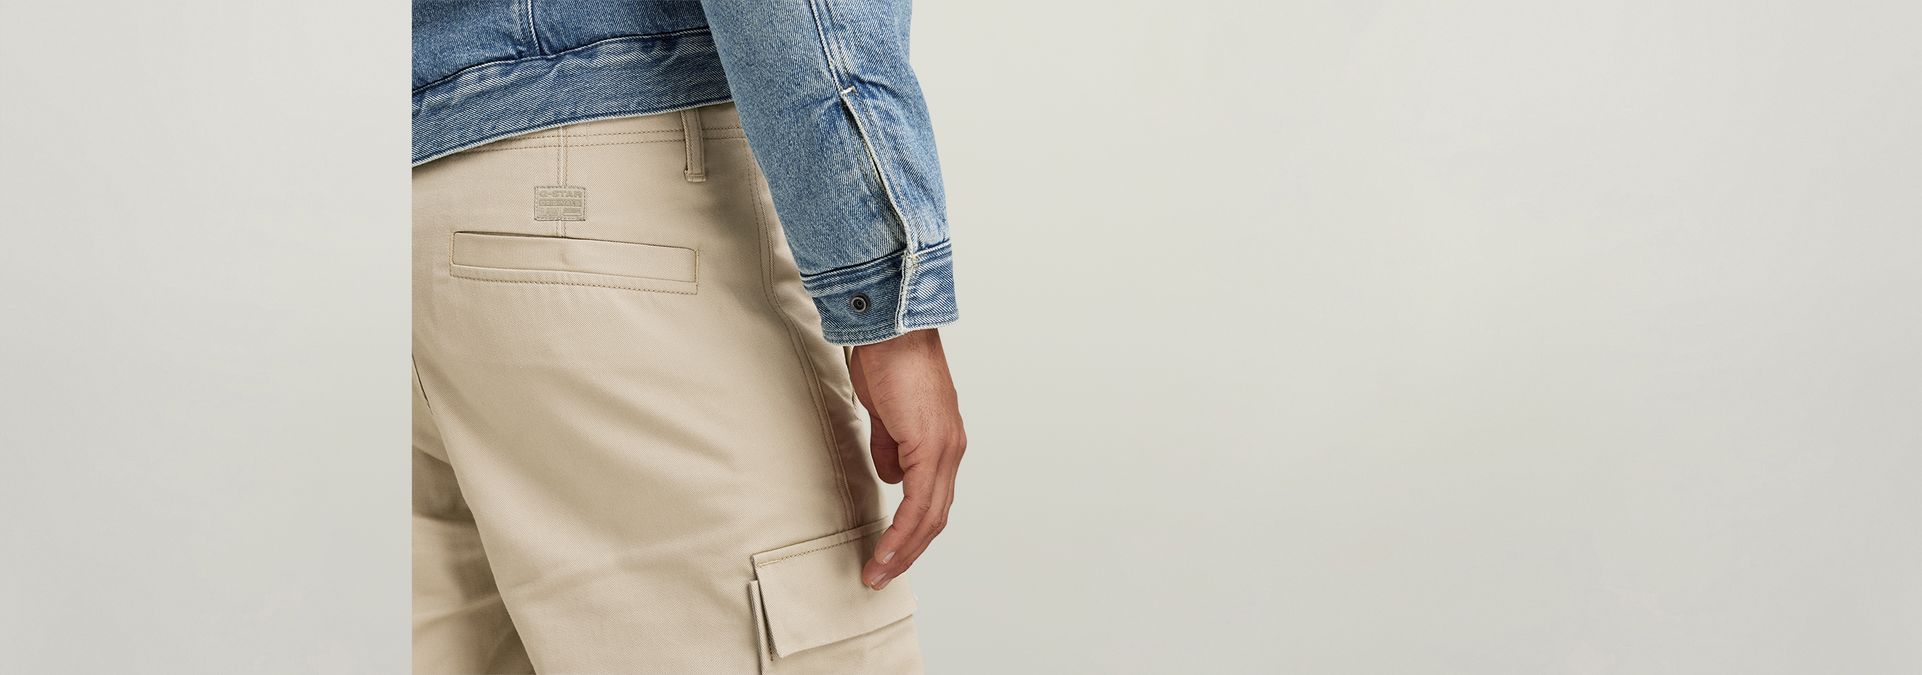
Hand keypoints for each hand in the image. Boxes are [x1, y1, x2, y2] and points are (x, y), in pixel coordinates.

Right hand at [849, 328, 965, 589]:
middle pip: (936, 516)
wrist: (891, 327)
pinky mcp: (930, 445)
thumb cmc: (886, 359)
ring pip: (930, 515)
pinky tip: (885, 548)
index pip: (933, 500)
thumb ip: (890, 446)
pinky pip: (918, 501)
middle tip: (881, 575)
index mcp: (942, 442)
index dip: (912, 532)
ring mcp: (944, 448)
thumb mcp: (885, 412)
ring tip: (878, 571)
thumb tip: (891, 477)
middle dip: (908, 551)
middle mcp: (950, 449)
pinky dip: (901, 530)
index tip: (888, 555)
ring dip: (903, 549)